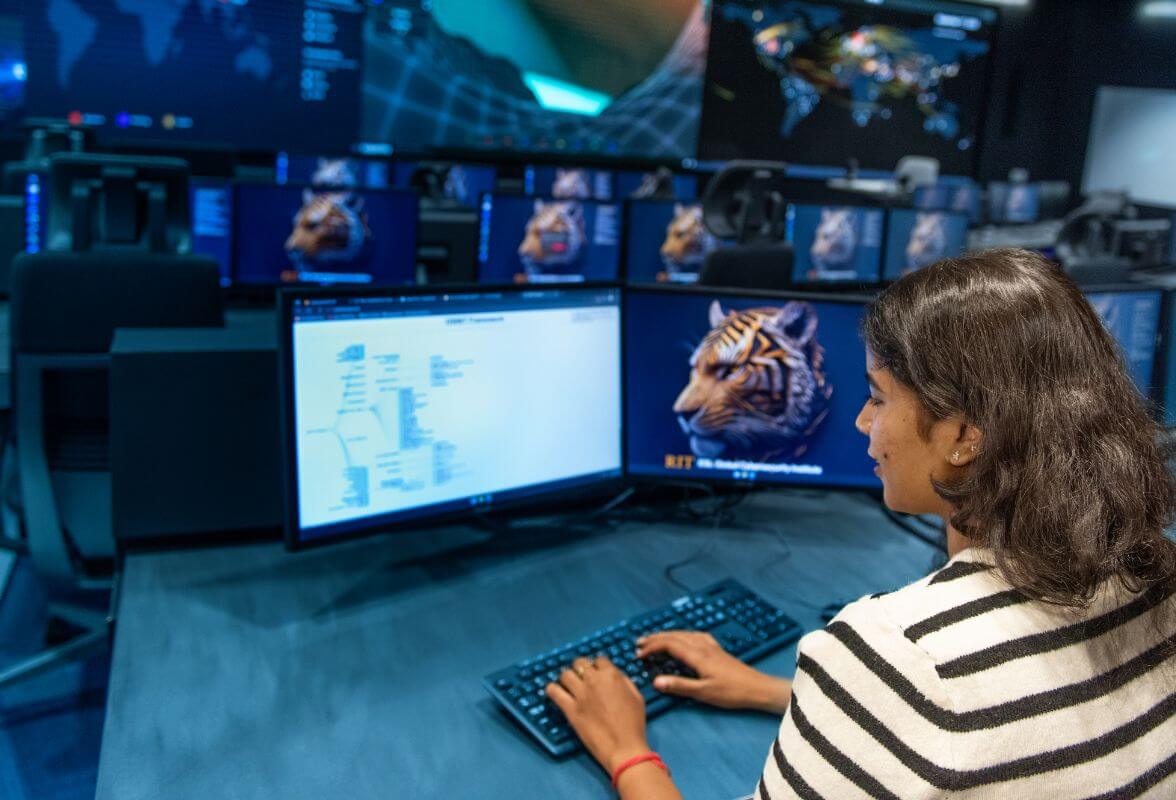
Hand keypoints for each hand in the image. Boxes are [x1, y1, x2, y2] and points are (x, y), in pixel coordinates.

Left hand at [546, 657, 650, 773]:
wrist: (624, 748)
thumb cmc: (634, 725)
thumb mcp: (637, 697)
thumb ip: (624, 681)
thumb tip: (615, 675)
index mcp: (612, 676)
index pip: (599, 660)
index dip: (598, 665)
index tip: (596, 672)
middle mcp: (594, 681)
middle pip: (579, 663)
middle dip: (580, 668)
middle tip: (581, 677)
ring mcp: (580, 694)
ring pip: (565, 674)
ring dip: (567, 677)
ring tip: (568, 684)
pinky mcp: (570, 709)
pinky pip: (554, 692)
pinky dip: (552, 689)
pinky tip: (554, 691)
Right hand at [635, 631, 791, 713]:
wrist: (757, 688)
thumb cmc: (732, 692)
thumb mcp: (704, 693)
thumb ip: (679, 686)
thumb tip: (656, 681)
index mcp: (697, 655)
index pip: (669, 644)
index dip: (652, 647)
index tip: (638, 654)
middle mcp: (702, 646)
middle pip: (674, 636)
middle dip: (655, 638)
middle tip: (639, 643)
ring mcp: (711, 646)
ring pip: (684, 634)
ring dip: (667, 635)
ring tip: (655, 639)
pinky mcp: (717, 650)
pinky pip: (695, 636)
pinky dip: (683, 635)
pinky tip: (684, 638)